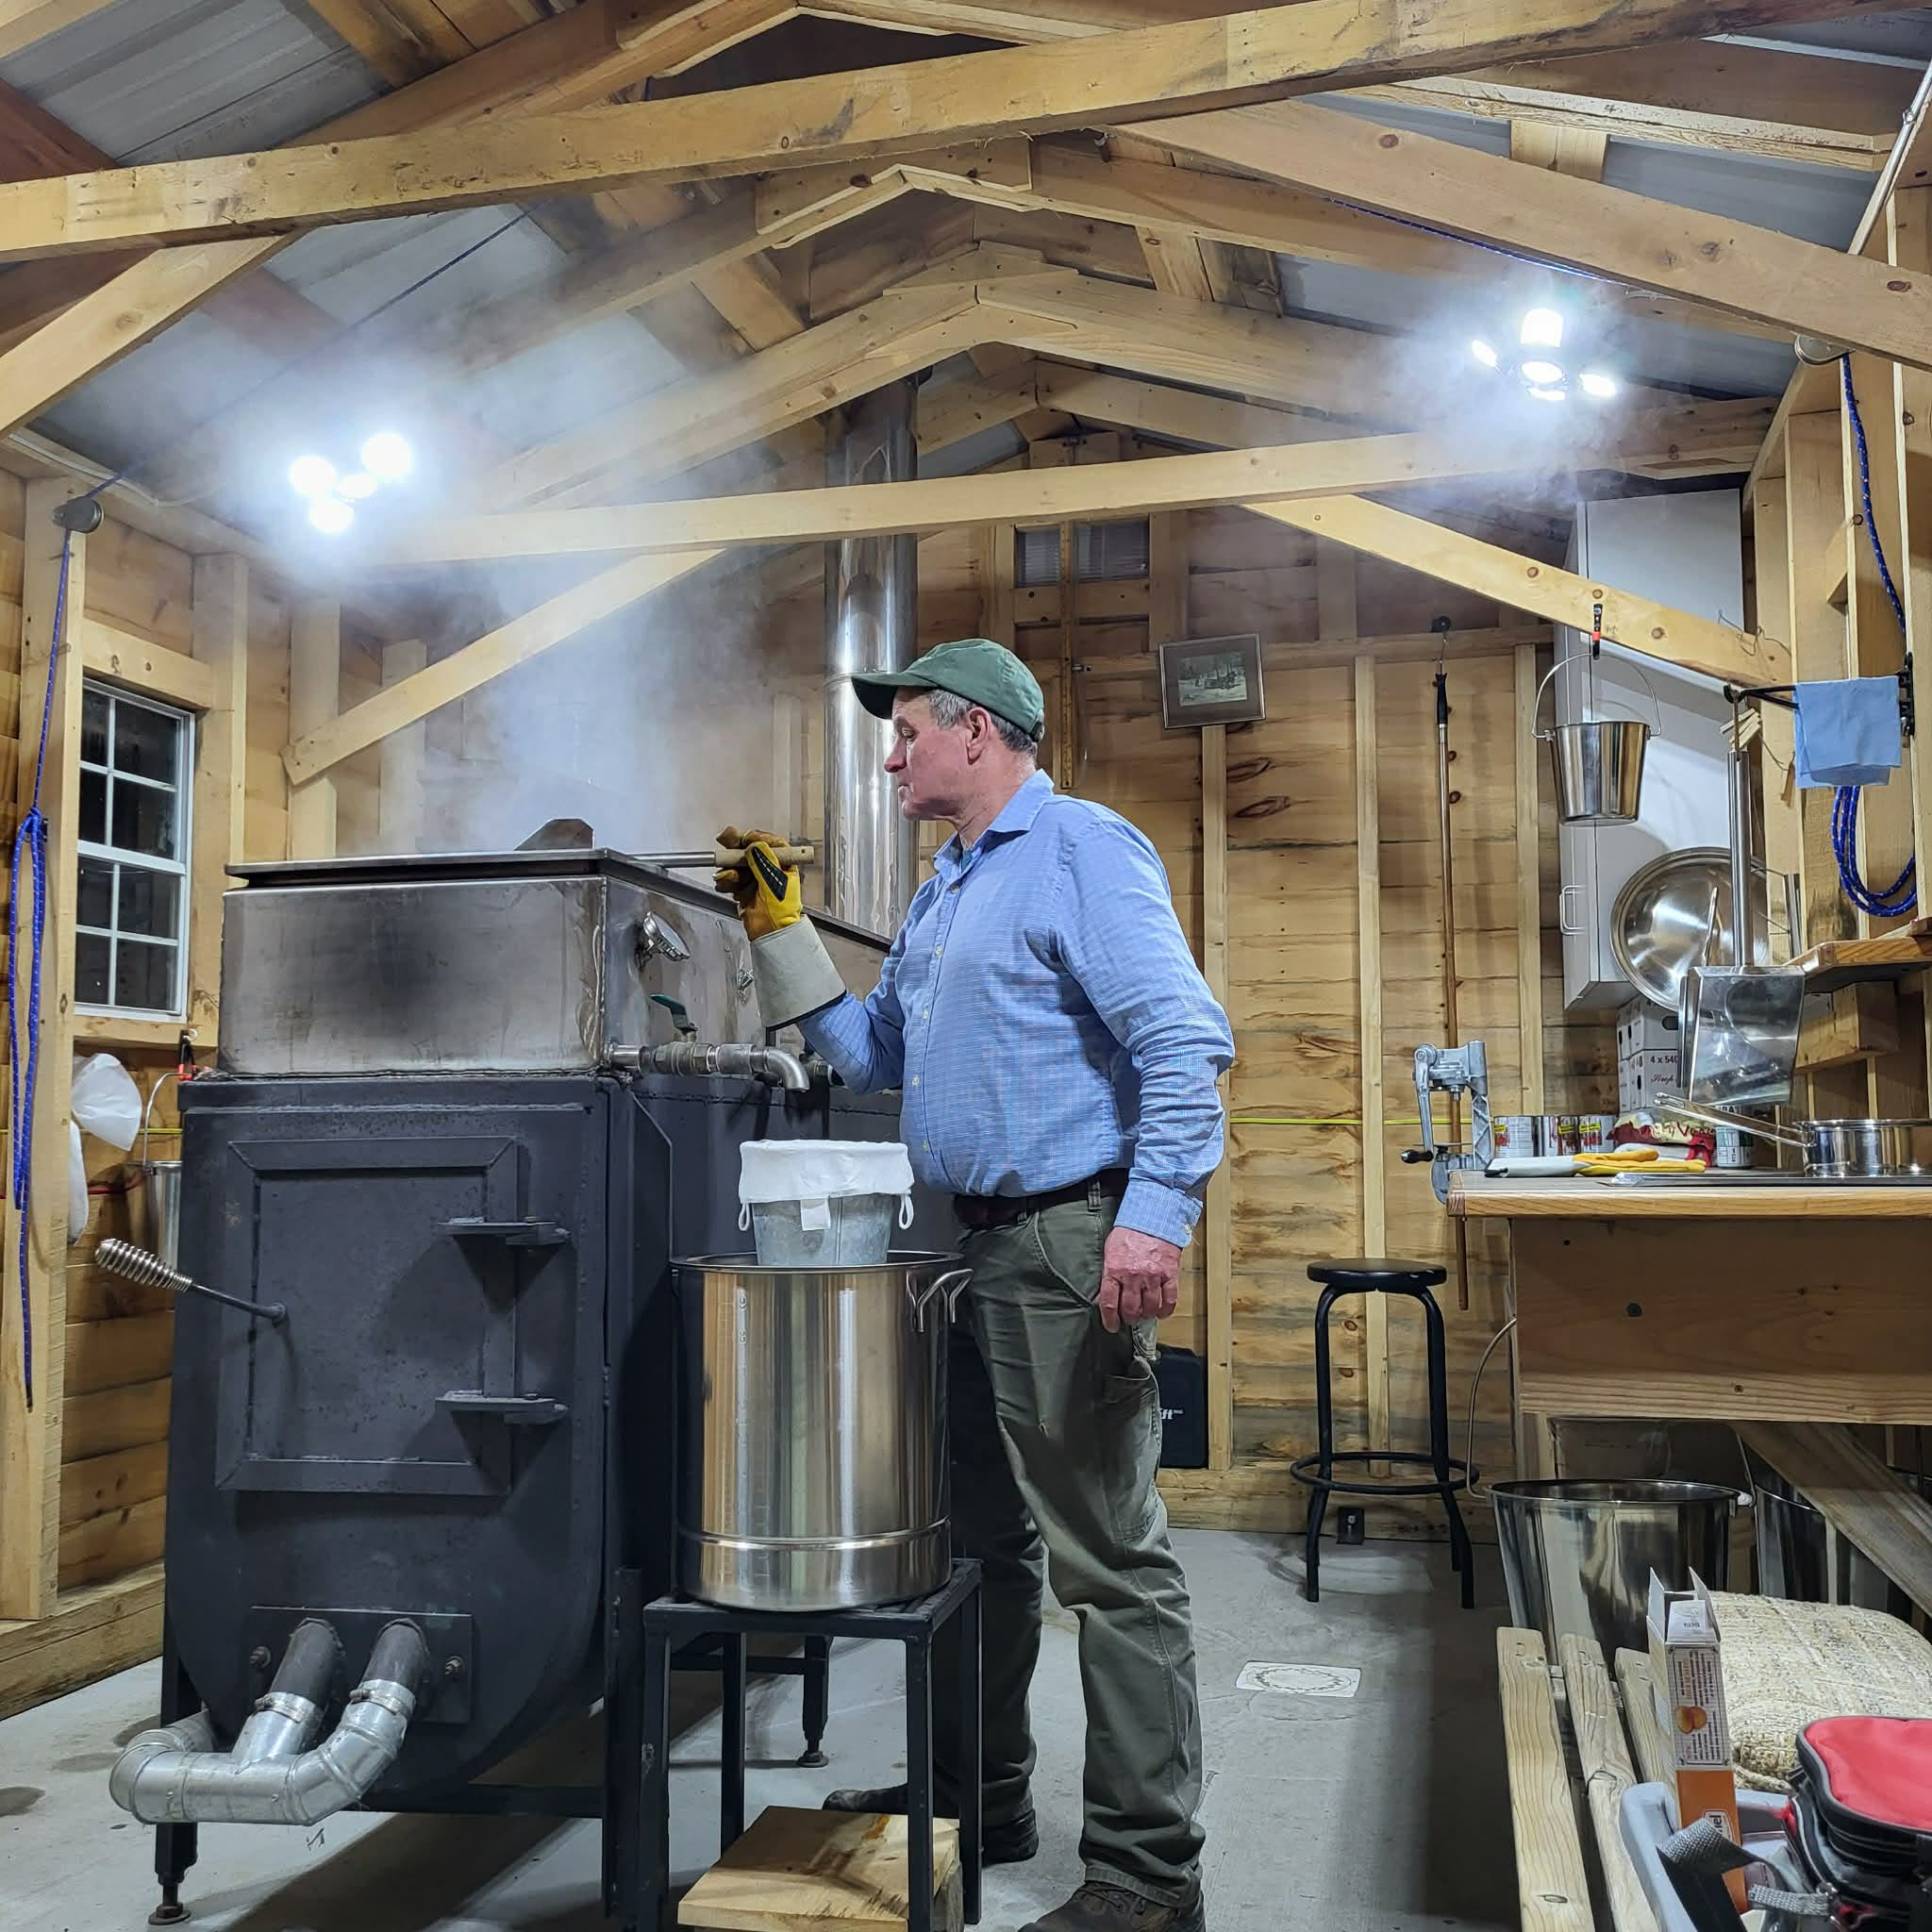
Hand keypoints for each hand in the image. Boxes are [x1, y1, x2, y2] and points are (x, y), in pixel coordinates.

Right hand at [715, 826, 802, 940]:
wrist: (771, 933)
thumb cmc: (781, 912)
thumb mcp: (774, 881)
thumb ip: (763, 861)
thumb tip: (755, 845)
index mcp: (783, 866)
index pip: (771, 844)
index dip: (758, 838)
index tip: (746, 838)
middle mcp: (769, 871)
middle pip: (751, 851)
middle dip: (736, 846)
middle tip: (725, 839)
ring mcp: (755, 880)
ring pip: (737, 864)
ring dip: (730, 869)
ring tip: (730, 877)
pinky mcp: (743, 890)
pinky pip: (730, 879)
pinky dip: (726, 882)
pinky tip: (729, 887)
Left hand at [1099, 1225, 1180, 1332]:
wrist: (1152, 1217)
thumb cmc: (1129, 1234)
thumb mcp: (1110, 1251)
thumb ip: (1109, 1273)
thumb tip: (1106, 1296)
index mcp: (1114, 1269)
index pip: (1109, 1303)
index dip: (1110, 1320)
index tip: (1112, 1326)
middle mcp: (1133, 1275)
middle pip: (1130, 1309)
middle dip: (1129, 1318)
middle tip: (1130, 1318)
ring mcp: (1152, 1276)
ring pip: (1149, 1308)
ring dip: (1146, 1315)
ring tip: (1144, 1314)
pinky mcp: (1169, 1274)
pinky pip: (1169, 1300)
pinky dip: (1165, 1310)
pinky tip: (1161, 1312)